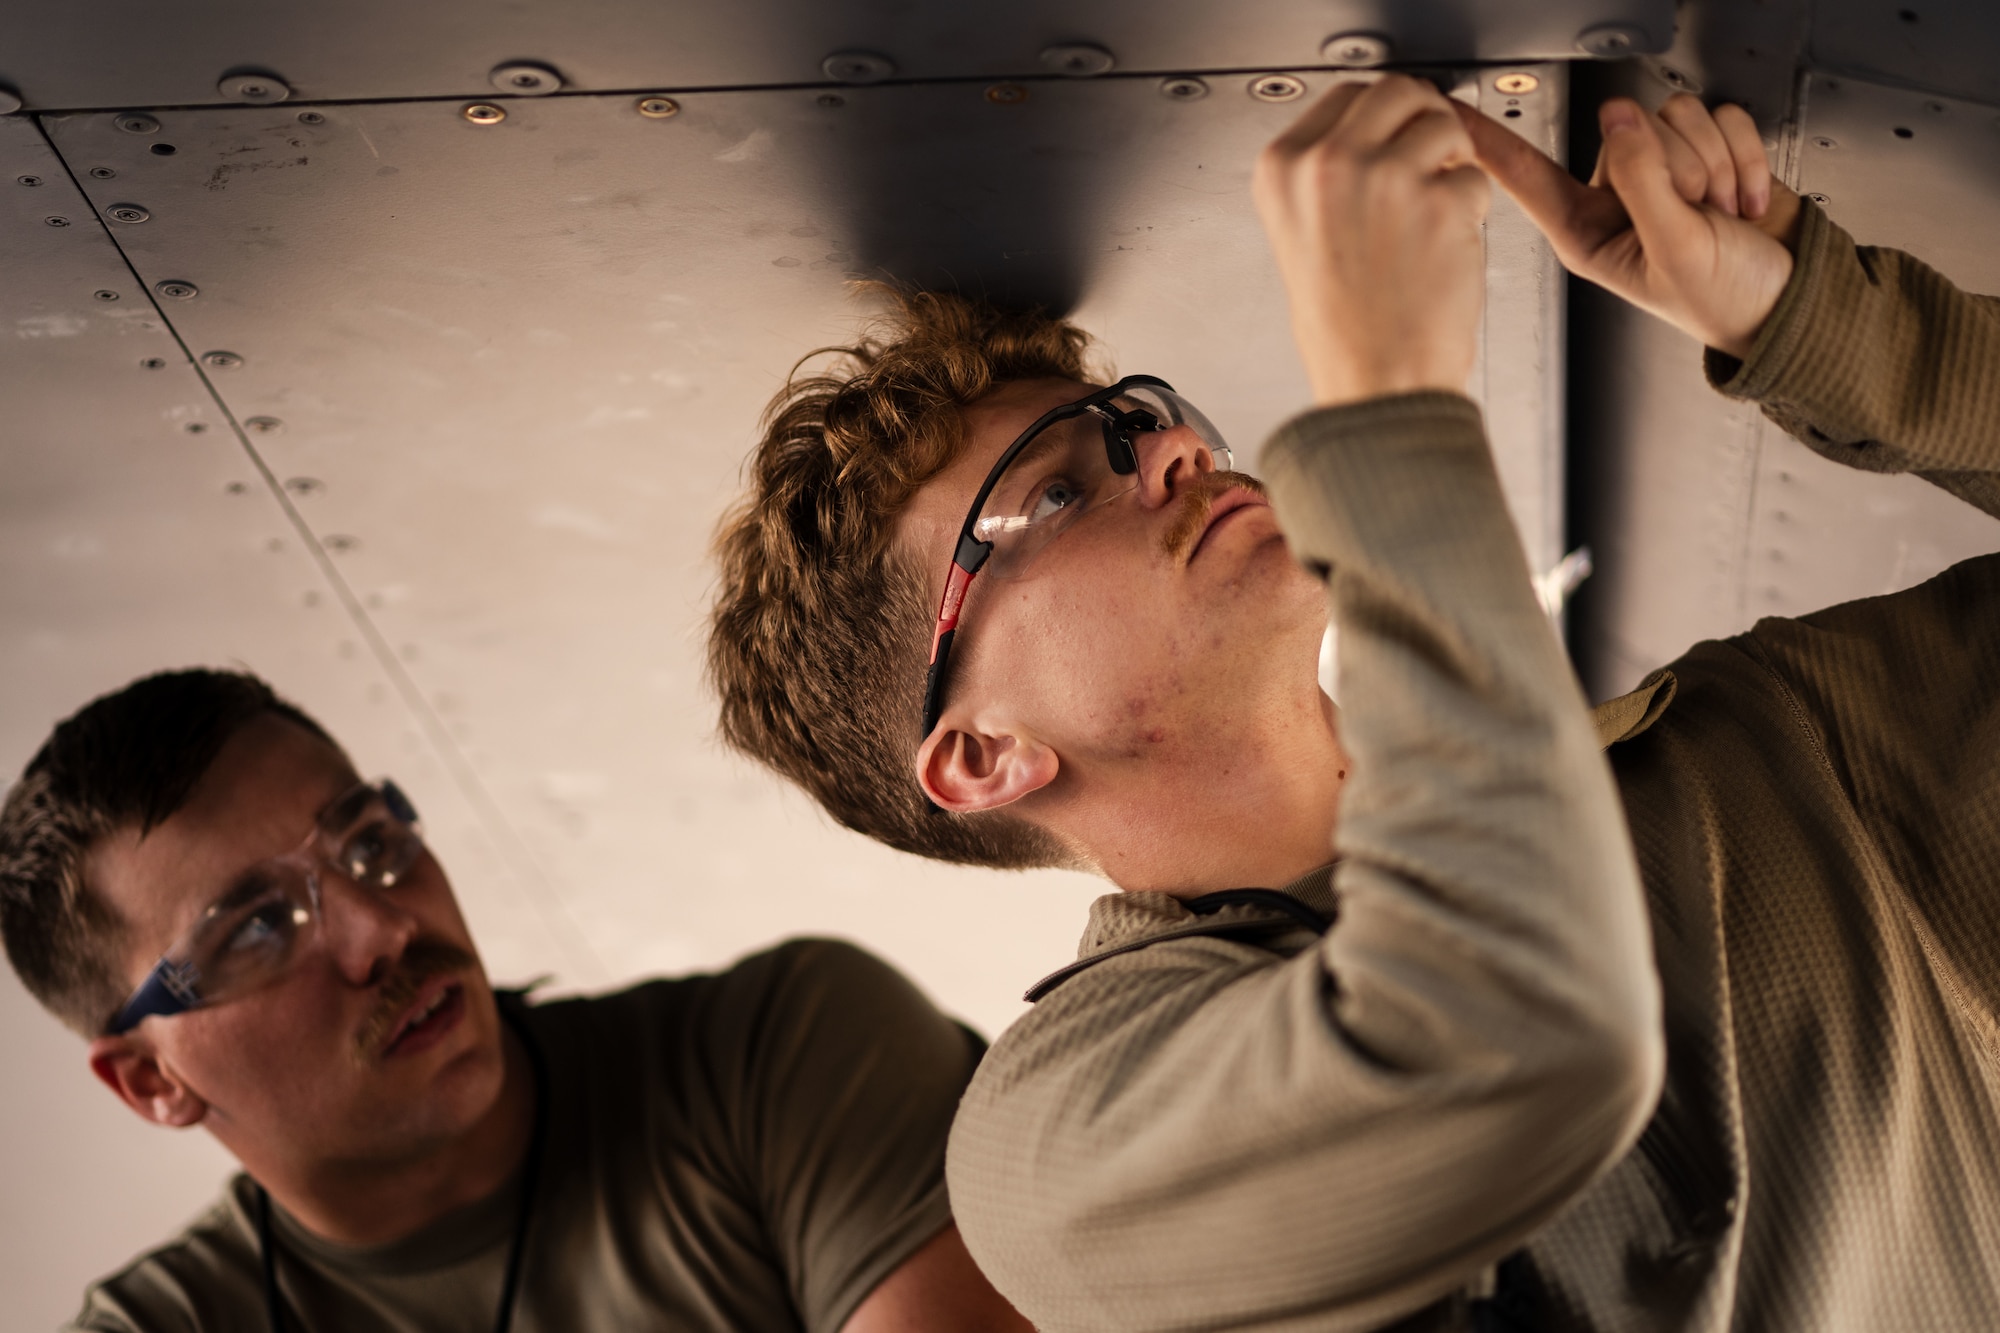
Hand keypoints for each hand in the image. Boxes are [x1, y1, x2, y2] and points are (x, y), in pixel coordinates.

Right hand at [1254, 74, 1490, 407]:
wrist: (1377, 384)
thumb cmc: (1345, 327)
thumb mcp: (1300, 235)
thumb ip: (1325, 173)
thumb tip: (1375, 127)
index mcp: (1284, 169)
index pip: (1345, 96)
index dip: (1381, 116)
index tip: (1393, 137)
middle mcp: (1328, 164)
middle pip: (1398, 91)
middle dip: (1423, 122)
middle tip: (1430, 160)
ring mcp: (1385, 178)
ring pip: (1445, 125)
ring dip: (1453, 164)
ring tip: (1434, 213)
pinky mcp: (1439, 200)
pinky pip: (1475, 178)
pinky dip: (1471, 210)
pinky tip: (1443, 247)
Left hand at [1457, 94, 1802, 358]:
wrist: (1793, 301)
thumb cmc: (1726, 299)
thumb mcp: (1675, 249)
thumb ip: (1643, 181)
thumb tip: (1620, 118)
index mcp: (1586, 230)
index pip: (1524, 174)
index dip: (1488, 139)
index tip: (1449, 112)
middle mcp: (1617, 196)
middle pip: (1628, 128)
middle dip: (1680, 166)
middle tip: (1698, 213)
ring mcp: (1662, 172)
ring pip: (1675, 116)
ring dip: (1715, 162)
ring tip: (1721, 211)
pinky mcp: (1707, 151)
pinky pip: (1720, 117)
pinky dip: (1744, 156)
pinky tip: (1745, 198)